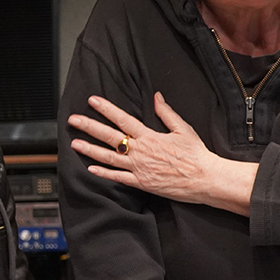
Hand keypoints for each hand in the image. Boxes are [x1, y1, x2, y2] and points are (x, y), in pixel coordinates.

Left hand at [68, 92, 254, 215]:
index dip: (106, 109)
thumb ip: (166, 113)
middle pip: (110, 137)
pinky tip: (90, 169)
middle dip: (90, 127)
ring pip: (109, 158)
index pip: (123, 119)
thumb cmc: (196, 154)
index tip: (92, 101)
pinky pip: (118, 178)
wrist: (205, 179)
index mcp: (150, 136)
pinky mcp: (141, 183)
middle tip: (73, 120)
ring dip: (90, 150)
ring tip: (74, 143)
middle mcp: (141, 151)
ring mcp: (139, 168)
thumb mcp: (183, 129)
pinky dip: (103, 174)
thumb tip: (156, 96)